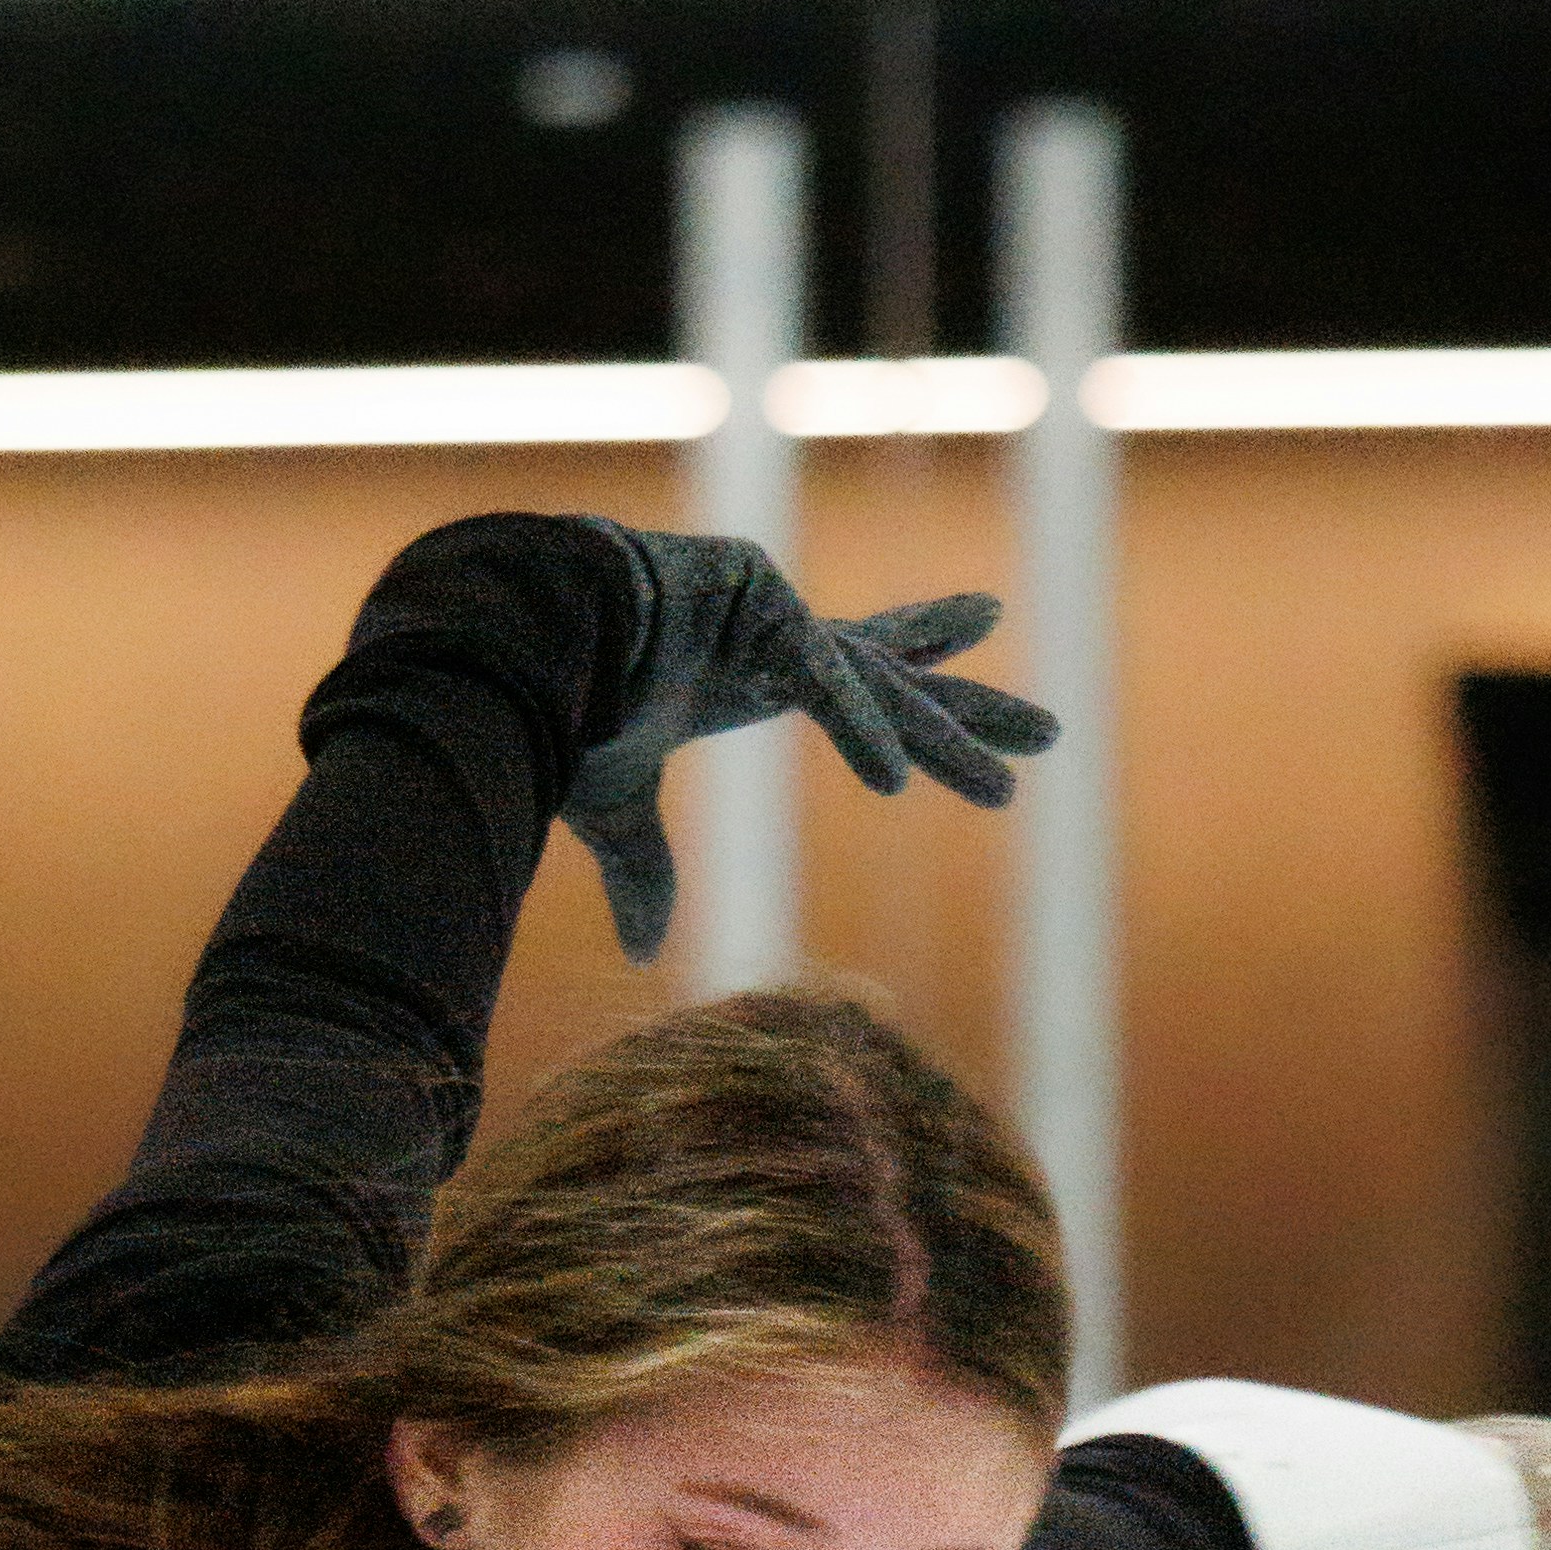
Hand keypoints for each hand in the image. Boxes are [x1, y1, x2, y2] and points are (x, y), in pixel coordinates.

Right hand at [566, 526, 1057, 961]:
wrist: (502, 634)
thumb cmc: (553, 705)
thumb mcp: (612, 805)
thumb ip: (645, 870)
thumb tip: (643, 956)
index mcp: (754, 675)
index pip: (858, 681)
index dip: (916, 691)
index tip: (980, 660)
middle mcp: (776, 638)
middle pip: (897, 678)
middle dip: (968, 711)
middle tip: (1048, 734)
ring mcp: (771, 609)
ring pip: (879, 684)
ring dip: (944, 737)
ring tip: (1009, 784)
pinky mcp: (754, 593)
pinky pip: (821, 676)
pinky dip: (857, 729)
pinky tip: (894, 783)